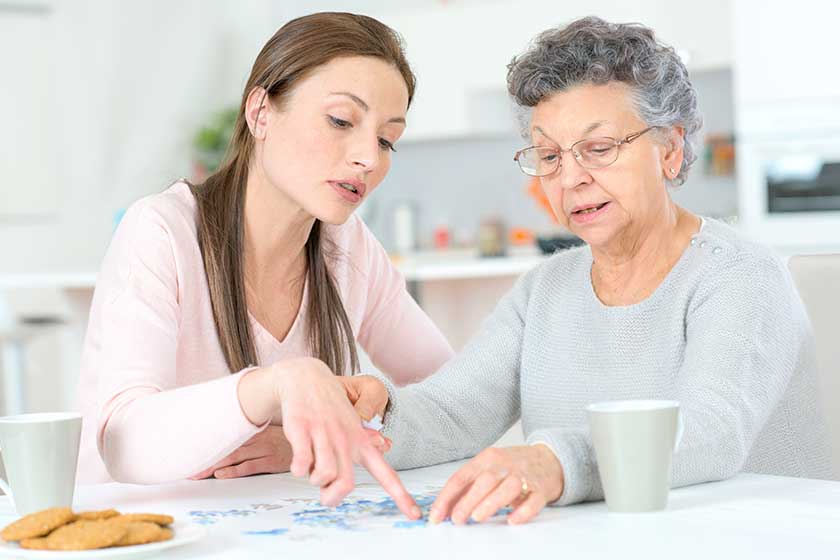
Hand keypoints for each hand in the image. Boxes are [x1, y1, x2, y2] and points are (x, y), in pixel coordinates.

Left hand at [189, 426, 291, 479]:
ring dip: (213, 467)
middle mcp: (256, 438)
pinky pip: (248, 466)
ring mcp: (263, 449)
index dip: (206, 446)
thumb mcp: (269, 432)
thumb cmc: (288, 440)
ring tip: (197, 475)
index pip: (225, 438)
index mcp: (253, 430)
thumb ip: (251, 435)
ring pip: (233, 457)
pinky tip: (220, 475)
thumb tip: (229, 446)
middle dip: (205, 460)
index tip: (189, 454)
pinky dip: (233, 471)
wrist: (312, 440)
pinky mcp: (271, 460)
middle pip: (225, 449)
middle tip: (187, 470)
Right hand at [237, 358, 420, 518]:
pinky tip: (298, 460)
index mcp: (362, 442)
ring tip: (310, 467)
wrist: (306, 378)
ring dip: (313, 480)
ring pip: (323, 476)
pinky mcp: (303, 430)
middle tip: (324, 491)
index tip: (415, 516)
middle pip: (345, 485)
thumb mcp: (353, 424)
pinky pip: (301, 465)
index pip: (386, 474)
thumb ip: (365, 442)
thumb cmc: (330, 407)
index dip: (401, 496)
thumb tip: (386, 446)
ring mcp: (325, 434)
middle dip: (331, 497)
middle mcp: (346, 440)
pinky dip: (298, 469)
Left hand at [429, 445, 563, 525]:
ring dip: (491, 502)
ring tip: (478, 517)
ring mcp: (524, 476)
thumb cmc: (513, 466)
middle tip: (457, 519)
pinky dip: (523, 511)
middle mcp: (504, 465)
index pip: (462, 477)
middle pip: (484, 481)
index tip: (437, 515)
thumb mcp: (487, 468)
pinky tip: (512, 520)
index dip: (447, 497)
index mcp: (487, 459)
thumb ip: (468, 486)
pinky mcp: (541, 489)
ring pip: (508, 488)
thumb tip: (445, 507)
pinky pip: (533, 500)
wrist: (548, 459)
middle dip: (468, 501)